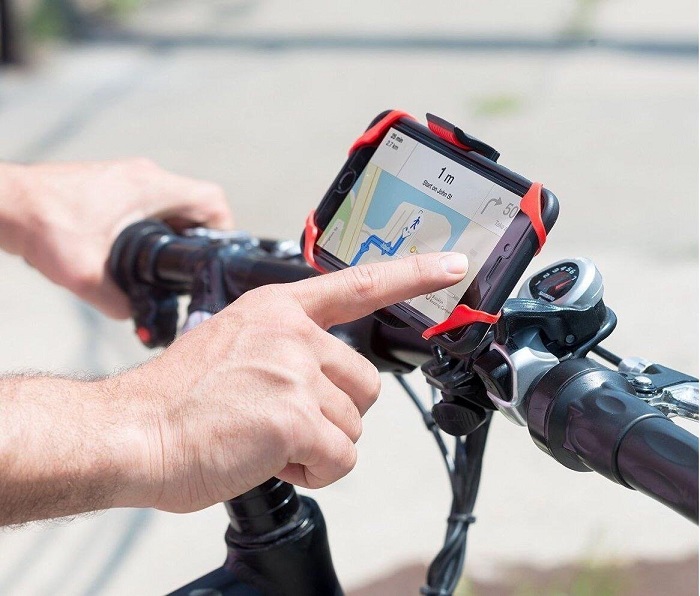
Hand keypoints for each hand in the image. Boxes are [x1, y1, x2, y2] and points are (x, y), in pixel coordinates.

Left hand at [0, 159, 231, 317]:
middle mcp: (144, 176)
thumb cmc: (41, 225)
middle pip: (196, 204)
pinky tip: (138, 251)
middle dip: (199, 237)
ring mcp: (128, 178)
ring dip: (177, 231)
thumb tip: (138, 317)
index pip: (212, 200)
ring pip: (174, 203)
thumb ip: (118, 303)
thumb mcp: (84, 275)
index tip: (213, 256)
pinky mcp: (114, 185)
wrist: (5, 204)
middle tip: (188, 268)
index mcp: (149, 188)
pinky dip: (156, 225)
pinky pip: (152, 203)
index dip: (223, 229)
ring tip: (164, 264)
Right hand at [111, 252, 468, 512]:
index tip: (452, 264)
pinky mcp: (296, 420)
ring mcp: (296, 375)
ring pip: (353, 426)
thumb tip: (320, 377)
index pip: (360, 283)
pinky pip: (340, 459)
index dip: (413, 274)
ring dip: (319, 444)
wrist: (134, 431)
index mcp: (278, 309)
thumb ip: (282, 348)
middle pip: (364, 384)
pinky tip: (274, 462)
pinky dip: (314, 472)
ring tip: (268, 441)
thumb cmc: (177, 398)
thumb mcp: (232, 344)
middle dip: (336, 412)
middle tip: (286, 422)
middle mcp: (292, 335)